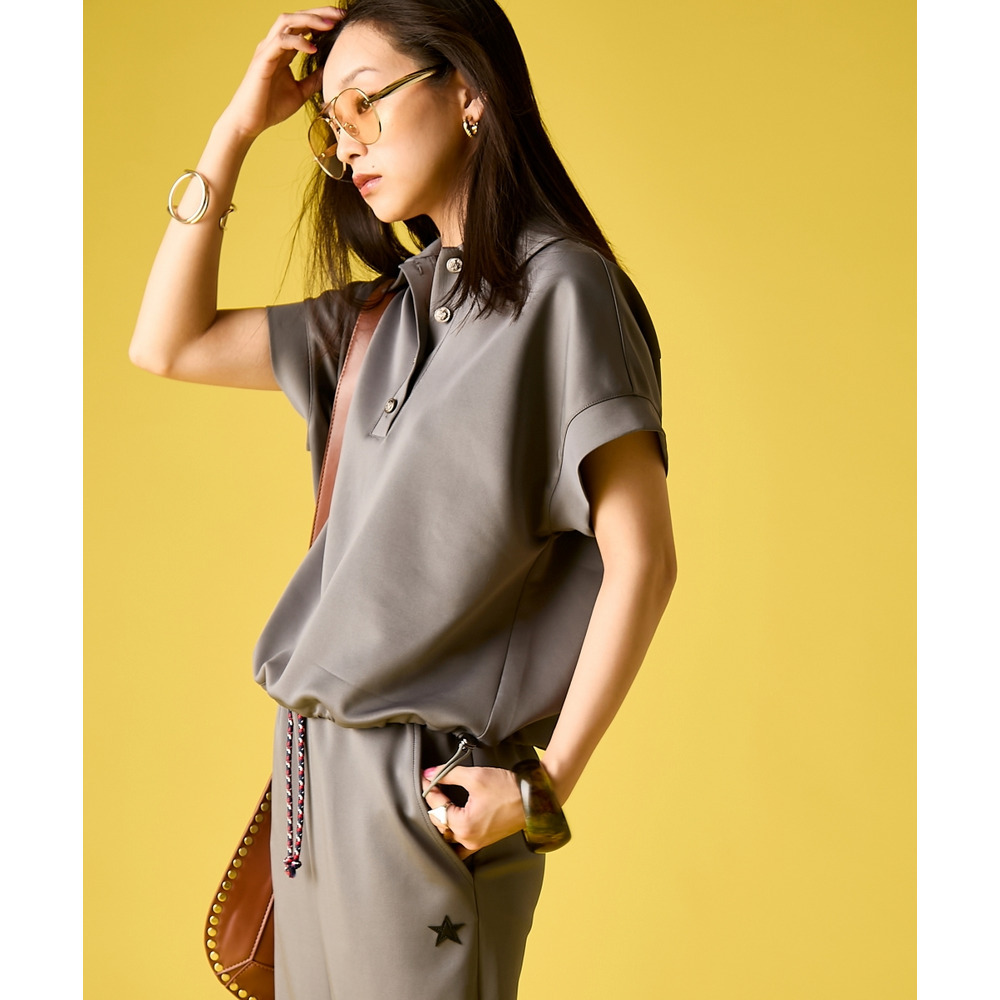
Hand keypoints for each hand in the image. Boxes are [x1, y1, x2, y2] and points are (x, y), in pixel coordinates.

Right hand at [218, 7, 346, 140]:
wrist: (250, 122)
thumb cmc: (271, 108)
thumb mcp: (300, 92)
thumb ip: (313, 79)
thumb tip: (330, 70)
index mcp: (283, 51)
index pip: (302, 26)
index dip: (321, 20)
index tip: (342, 21)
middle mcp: (273, 45)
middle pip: (296, 17)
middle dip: (319, 13)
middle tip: (340, 15)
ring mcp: (267, 50)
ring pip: (287, 22)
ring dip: (309, 20)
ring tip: (329, 25)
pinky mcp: (262, 60)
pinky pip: (280, 41)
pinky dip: (297, 41)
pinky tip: (313, 48)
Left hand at [421, 765, 524, 859]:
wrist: (533, 799)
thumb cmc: (507, 789)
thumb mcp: (475, 776)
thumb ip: (448, 774)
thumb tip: (430, 774)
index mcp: (463, 825)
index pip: (437, 806)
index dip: (429, 788)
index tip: (425, 777)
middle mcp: (468, 839)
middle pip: (439, 822)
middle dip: (434, 803)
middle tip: (432, 785)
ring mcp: (476, 843)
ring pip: (448, 834)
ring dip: (441, 818)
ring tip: (439, 800)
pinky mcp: (483, 842)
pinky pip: (460, 845)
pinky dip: (452, 836)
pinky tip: (449, 827)